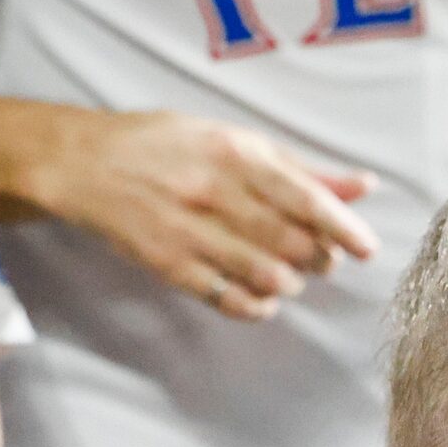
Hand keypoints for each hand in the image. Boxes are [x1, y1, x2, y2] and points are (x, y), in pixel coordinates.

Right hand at [34, 108, 377, 319]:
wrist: (81, 162)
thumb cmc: (167, 146)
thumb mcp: (233, 140)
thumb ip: (299, 168)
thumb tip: (363, 186)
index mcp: (233, 154)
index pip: (304, 197)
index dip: (342, 228)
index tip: (366, 248)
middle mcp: (212, 192)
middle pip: (292, 243)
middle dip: (319, 259)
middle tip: (319, 257)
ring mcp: (187, 231)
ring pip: (267, 276)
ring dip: (291, 283)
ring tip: (289, 274)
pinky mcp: (168, 264)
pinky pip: (230, 299)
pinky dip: (259, 306)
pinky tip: (262, 295)